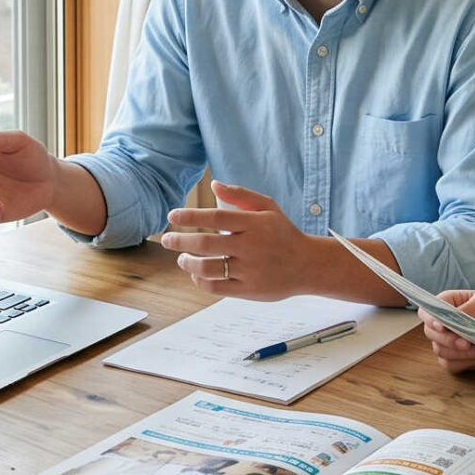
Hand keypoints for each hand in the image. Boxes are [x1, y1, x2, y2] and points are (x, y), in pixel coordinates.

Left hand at [157, 183, 330, 300]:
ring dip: (188, 263)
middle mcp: (251, 247)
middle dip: (180, 241)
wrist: (308, 265)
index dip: (190, 216)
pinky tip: (197, 274)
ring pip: (208, 268)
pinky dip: (200, 281)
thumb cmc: (283, 233)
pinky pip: (216, 287)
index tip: (172, 216)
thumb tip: (214, 185)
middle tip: (167, 239)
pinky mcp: (249, 290)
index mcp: (254, 224)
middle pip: (206, 243)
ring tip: (182, 258)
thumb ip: (240, 195)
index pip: (215, 217)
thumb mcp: (268, 207)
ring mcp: (250, 270)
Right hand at [422, 290, 474, 372]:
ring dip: (457, 353)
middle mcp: (443, 324)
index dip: (431, 319)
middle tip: (466, 343)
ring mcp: (448, 342)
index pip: (427, 312)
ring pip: (440, 351)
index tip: (443, 326)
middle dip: (448, 340)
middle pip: (431, 334)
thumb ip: (469, 308)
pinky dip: (464, 362)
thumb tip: (455, 315)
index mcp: (446, 304)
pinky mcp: (457, 357)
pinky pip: (450, 365)